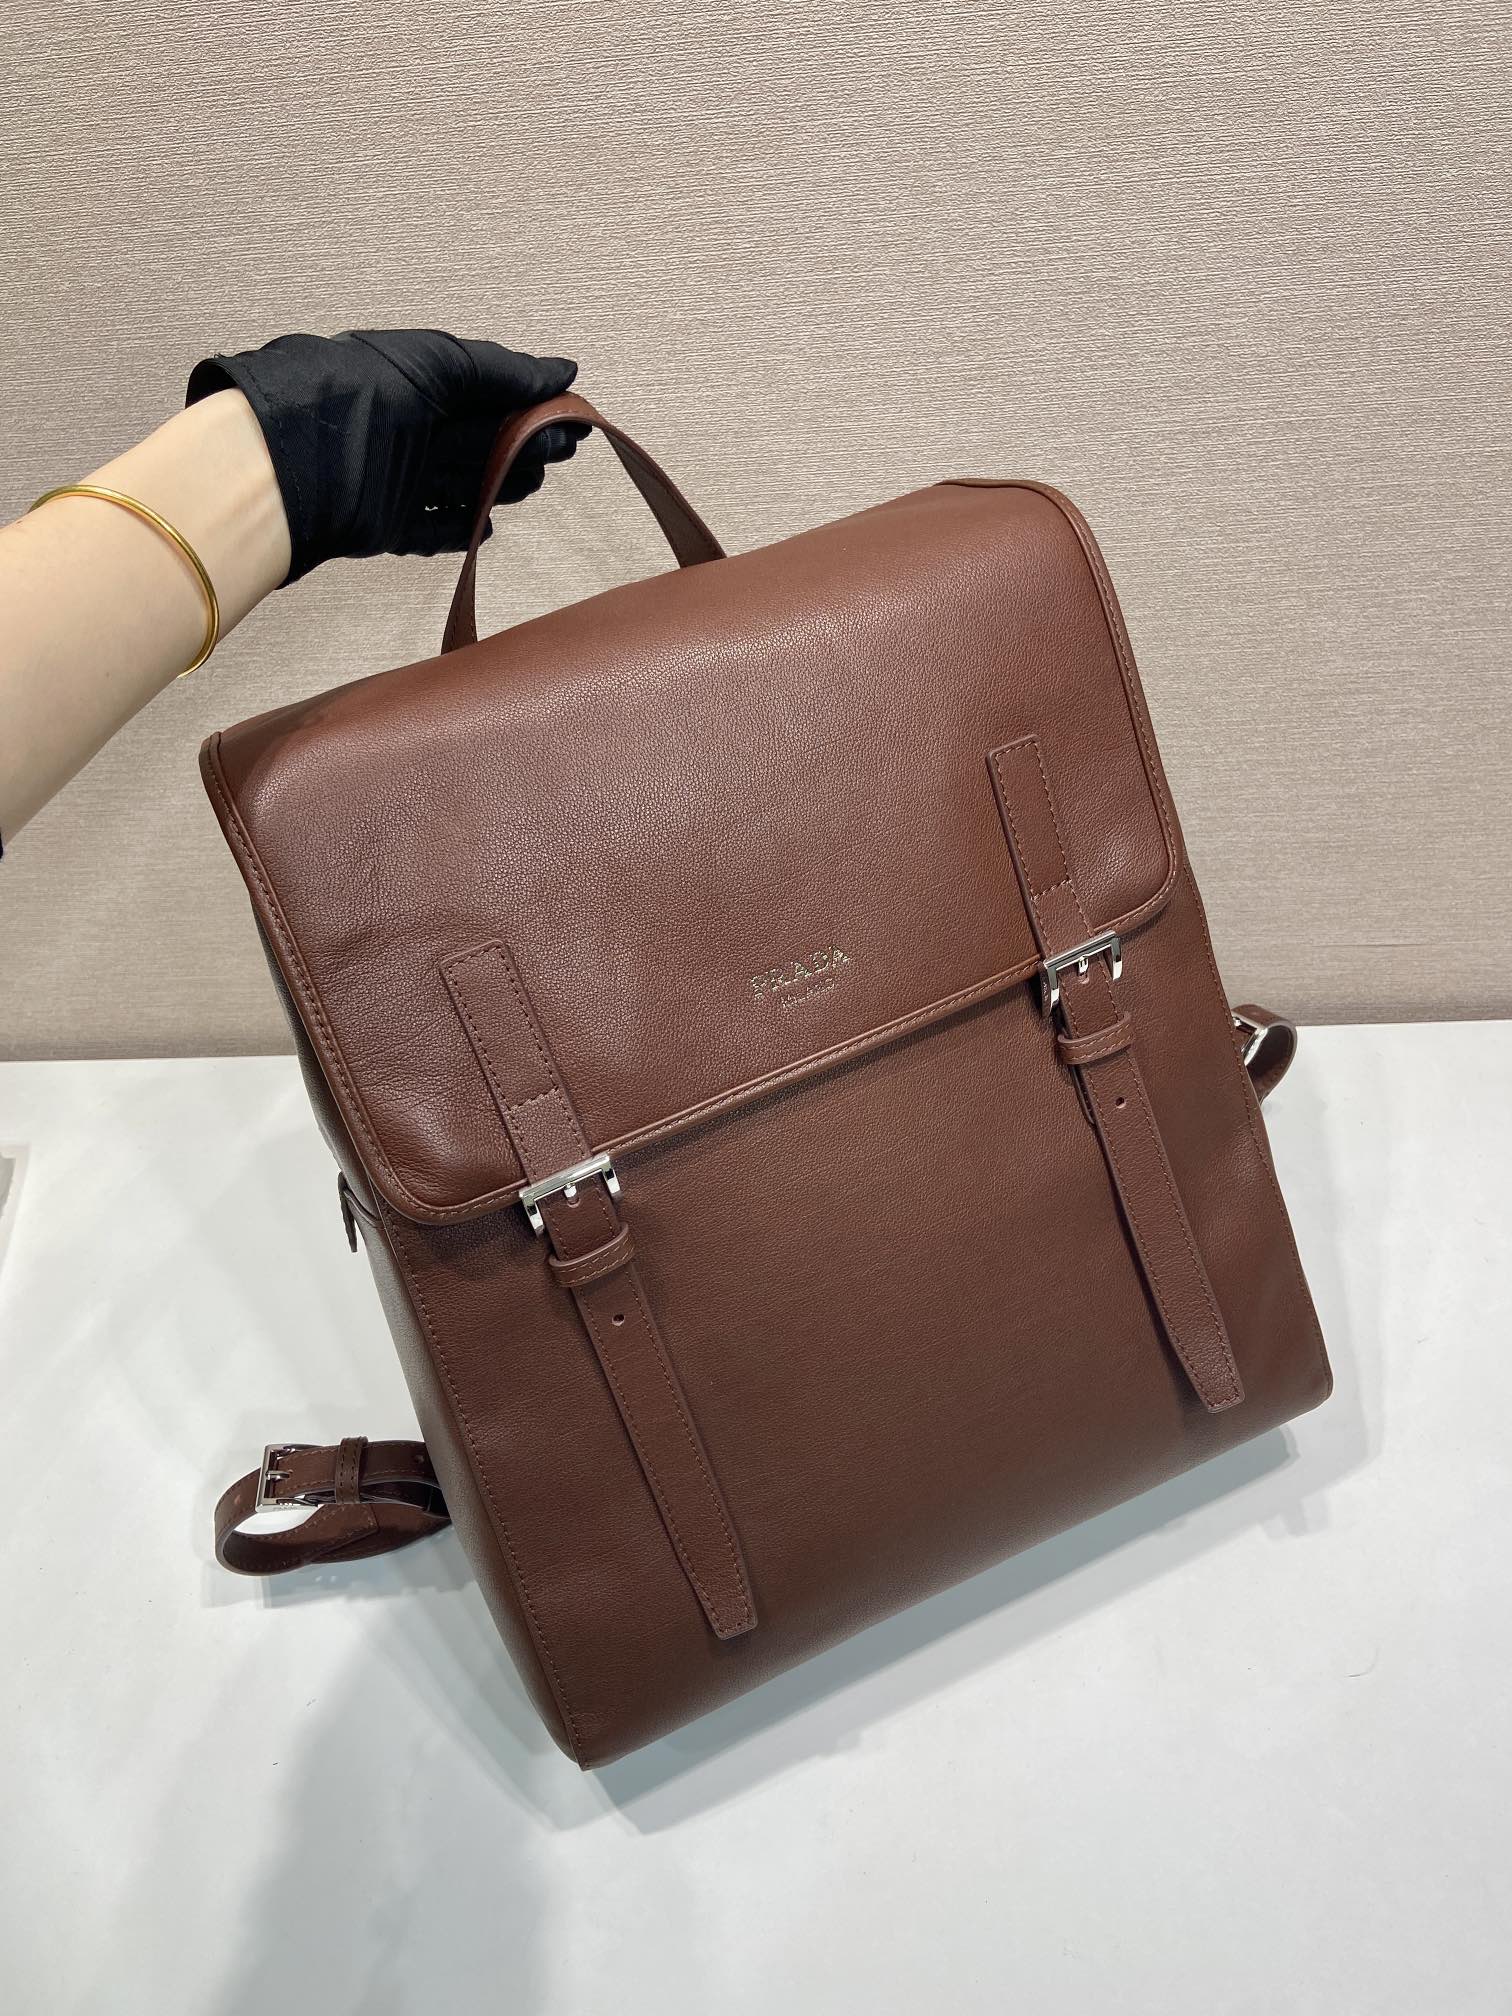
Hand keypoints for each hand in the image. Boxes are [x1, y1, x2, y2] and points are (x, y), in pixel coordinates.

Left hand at [185, 329, 580, 582]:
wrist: (293, 459)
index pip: (486, 393)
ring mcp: (396, 479)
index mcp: (417, 382)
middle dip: (521, 447)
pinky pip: (429, 530)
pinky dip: (458, 530)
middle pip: (478, 441)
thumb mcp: (438, 364)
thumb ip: (501, 370)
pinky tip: (486, 530)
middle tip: (561, 456)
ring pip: (461, 484)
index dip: (530, 406)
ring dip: (498, 485)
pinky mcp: (384, 524)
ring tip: (532, 485)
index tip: (572, 420)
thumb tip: (565, 372)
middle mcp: (407, 429)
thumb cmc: (360, 395)